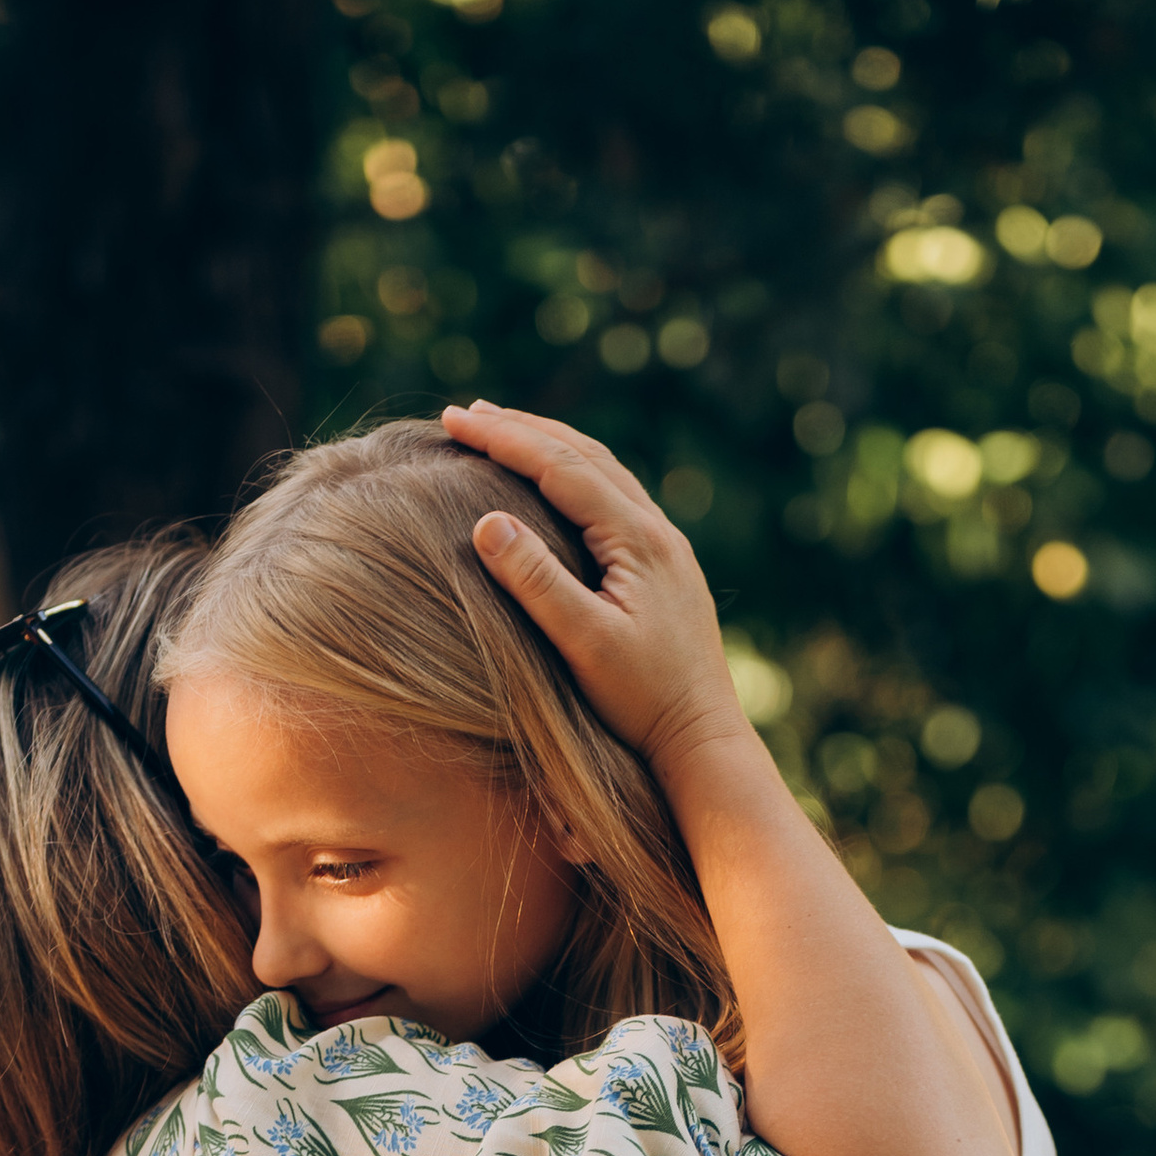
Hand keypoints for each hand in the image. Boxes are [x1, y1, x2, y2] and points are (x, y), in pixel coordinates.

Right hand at [439, 400, 750, 780]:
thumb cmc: (642, 703)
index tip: (453, 421)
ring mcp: (666, 548)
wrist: (703, 740)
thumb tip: (488, 522)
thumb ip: (536, 583)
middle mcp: (658, 531)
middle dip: (524, 431)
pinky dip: (575, 478)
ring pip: (604, 473)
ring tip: (505, 433)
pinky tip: (556, 486)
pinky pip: (615, 500)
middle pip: (585, 456)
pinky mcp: (665, 569)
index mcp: (638, 539)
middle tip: (467, 415)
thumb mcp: (584, 646)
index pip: (561, 467)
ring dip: (551, 447)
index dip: (504, 440)